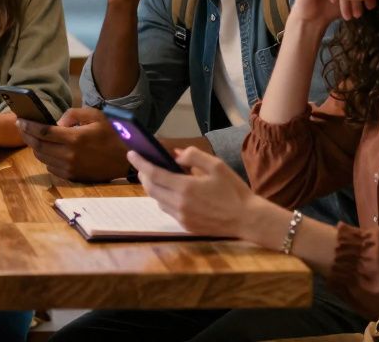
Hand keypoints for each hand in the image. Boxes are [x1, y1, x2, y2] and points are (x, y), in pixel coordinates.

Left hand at [17, 107, 129, 181]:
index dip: (28, 126)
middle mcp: (69, 155)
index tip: (20, 120)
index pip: (43, 132)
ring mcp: (70, 168)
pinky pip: (51, 167)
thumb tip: (56, 123)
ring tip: (33, 137)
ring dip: (34, 147)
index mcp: (74, 138)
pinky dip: (45, 157)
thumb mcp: (94, 115)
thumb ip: (73, 114)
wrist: (125, 159)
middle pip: (38, 146)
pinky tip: (47, 149)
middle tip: (22, 127)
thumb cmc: (110, 133)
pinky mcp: (72, 176)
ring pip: (42, 158)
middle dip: (27, 136)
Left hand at [128, 146, 260, 237]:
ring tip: (155, 176)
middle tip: (142, 164)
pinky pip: (168, 210)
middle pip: (151, 188)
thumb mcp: (217, 166)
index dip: (140, 163)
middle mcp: (180, 204)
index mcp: (186, 187)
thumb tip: (175, 155)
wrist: (247, 219)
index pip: (154, 173)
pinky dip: (163, 198)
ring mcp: (182, 217)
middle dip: (143, 174)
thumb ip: (193, 156)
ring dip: (152, 187)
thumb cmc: (234, 190)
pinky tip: (170, 191)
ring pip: (157, 200)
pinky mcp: (186, 226)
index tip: (131, 153)